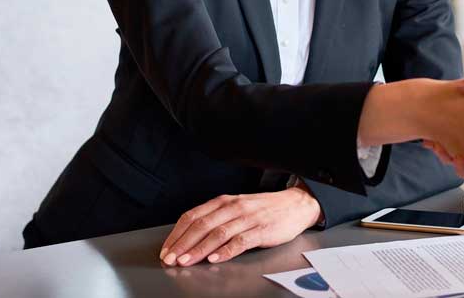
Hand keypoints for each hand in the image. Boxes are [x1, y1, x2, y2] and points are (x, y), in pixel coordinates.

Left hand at [159, 185, 320, 265]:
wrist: (296, 204)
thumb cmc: (264, 209)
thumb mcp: (237, 208)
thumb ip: (217, 218)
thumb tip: (190, 237)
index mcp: (225, 201)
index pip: (193, 216)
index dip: (177, 233)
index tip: (167, 249)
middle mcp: (234, 207)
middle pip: (202, 225)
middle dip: (183, 243)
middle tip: (171, 258)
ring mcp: (248, 218)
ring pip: (218, 233)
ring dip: (199, 249)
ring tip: (186, 261)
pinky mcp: (262, 229)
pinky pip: (241, 240)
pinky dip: (226, 250)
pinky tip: (215, 258)